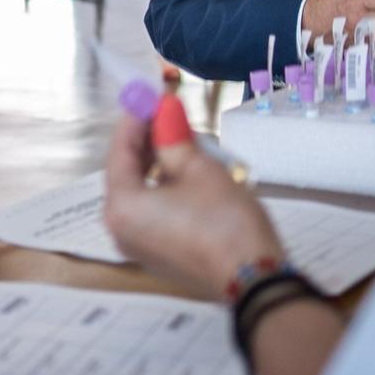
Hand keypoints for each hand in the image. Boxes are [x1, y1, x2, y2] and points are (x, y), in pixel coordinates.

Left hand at [101, 112, 283, 299]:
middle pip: (126, 172)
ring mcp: (138, 245)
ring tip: (183, 142)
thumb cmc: (224, 222)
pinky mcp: (158, 255)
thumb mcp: (199, 168)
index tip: (150, 97)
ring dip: (158, 165)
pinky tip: (187, 173)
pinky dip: (164, 189)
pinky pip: (152, 211)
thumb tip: (165, 109)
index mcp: (121, 207)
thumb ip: (174, 137)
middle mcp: (120, 229)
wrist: (255, 278)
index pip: (119, 151)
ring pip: (140, 192)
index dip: (136, 120)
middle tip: (168, 116)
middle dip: (147, 142)